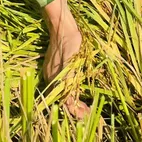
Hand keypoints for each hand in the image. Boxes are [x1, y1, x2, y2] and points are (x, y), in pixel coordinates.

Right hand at [42, 0, 91, 118]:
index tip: (88, 115)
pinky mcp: (56, 67)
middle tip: (90, 113)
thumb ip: (69, 84)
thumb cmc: (69, 43)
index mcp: (54, 80)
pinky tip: (78, 91)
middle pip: (63, 99)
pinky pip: (63, 84)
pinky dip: (71, 91)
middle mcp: (51, 79)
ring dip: (74, 100)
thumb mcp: (71, 65)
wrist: (63, 26)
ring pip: (63, 92)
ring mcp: (53, 72)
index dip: (76, 112)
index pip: (65, 103)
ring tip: (86, 106)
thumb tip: (70, 105)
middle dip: (76, 108)